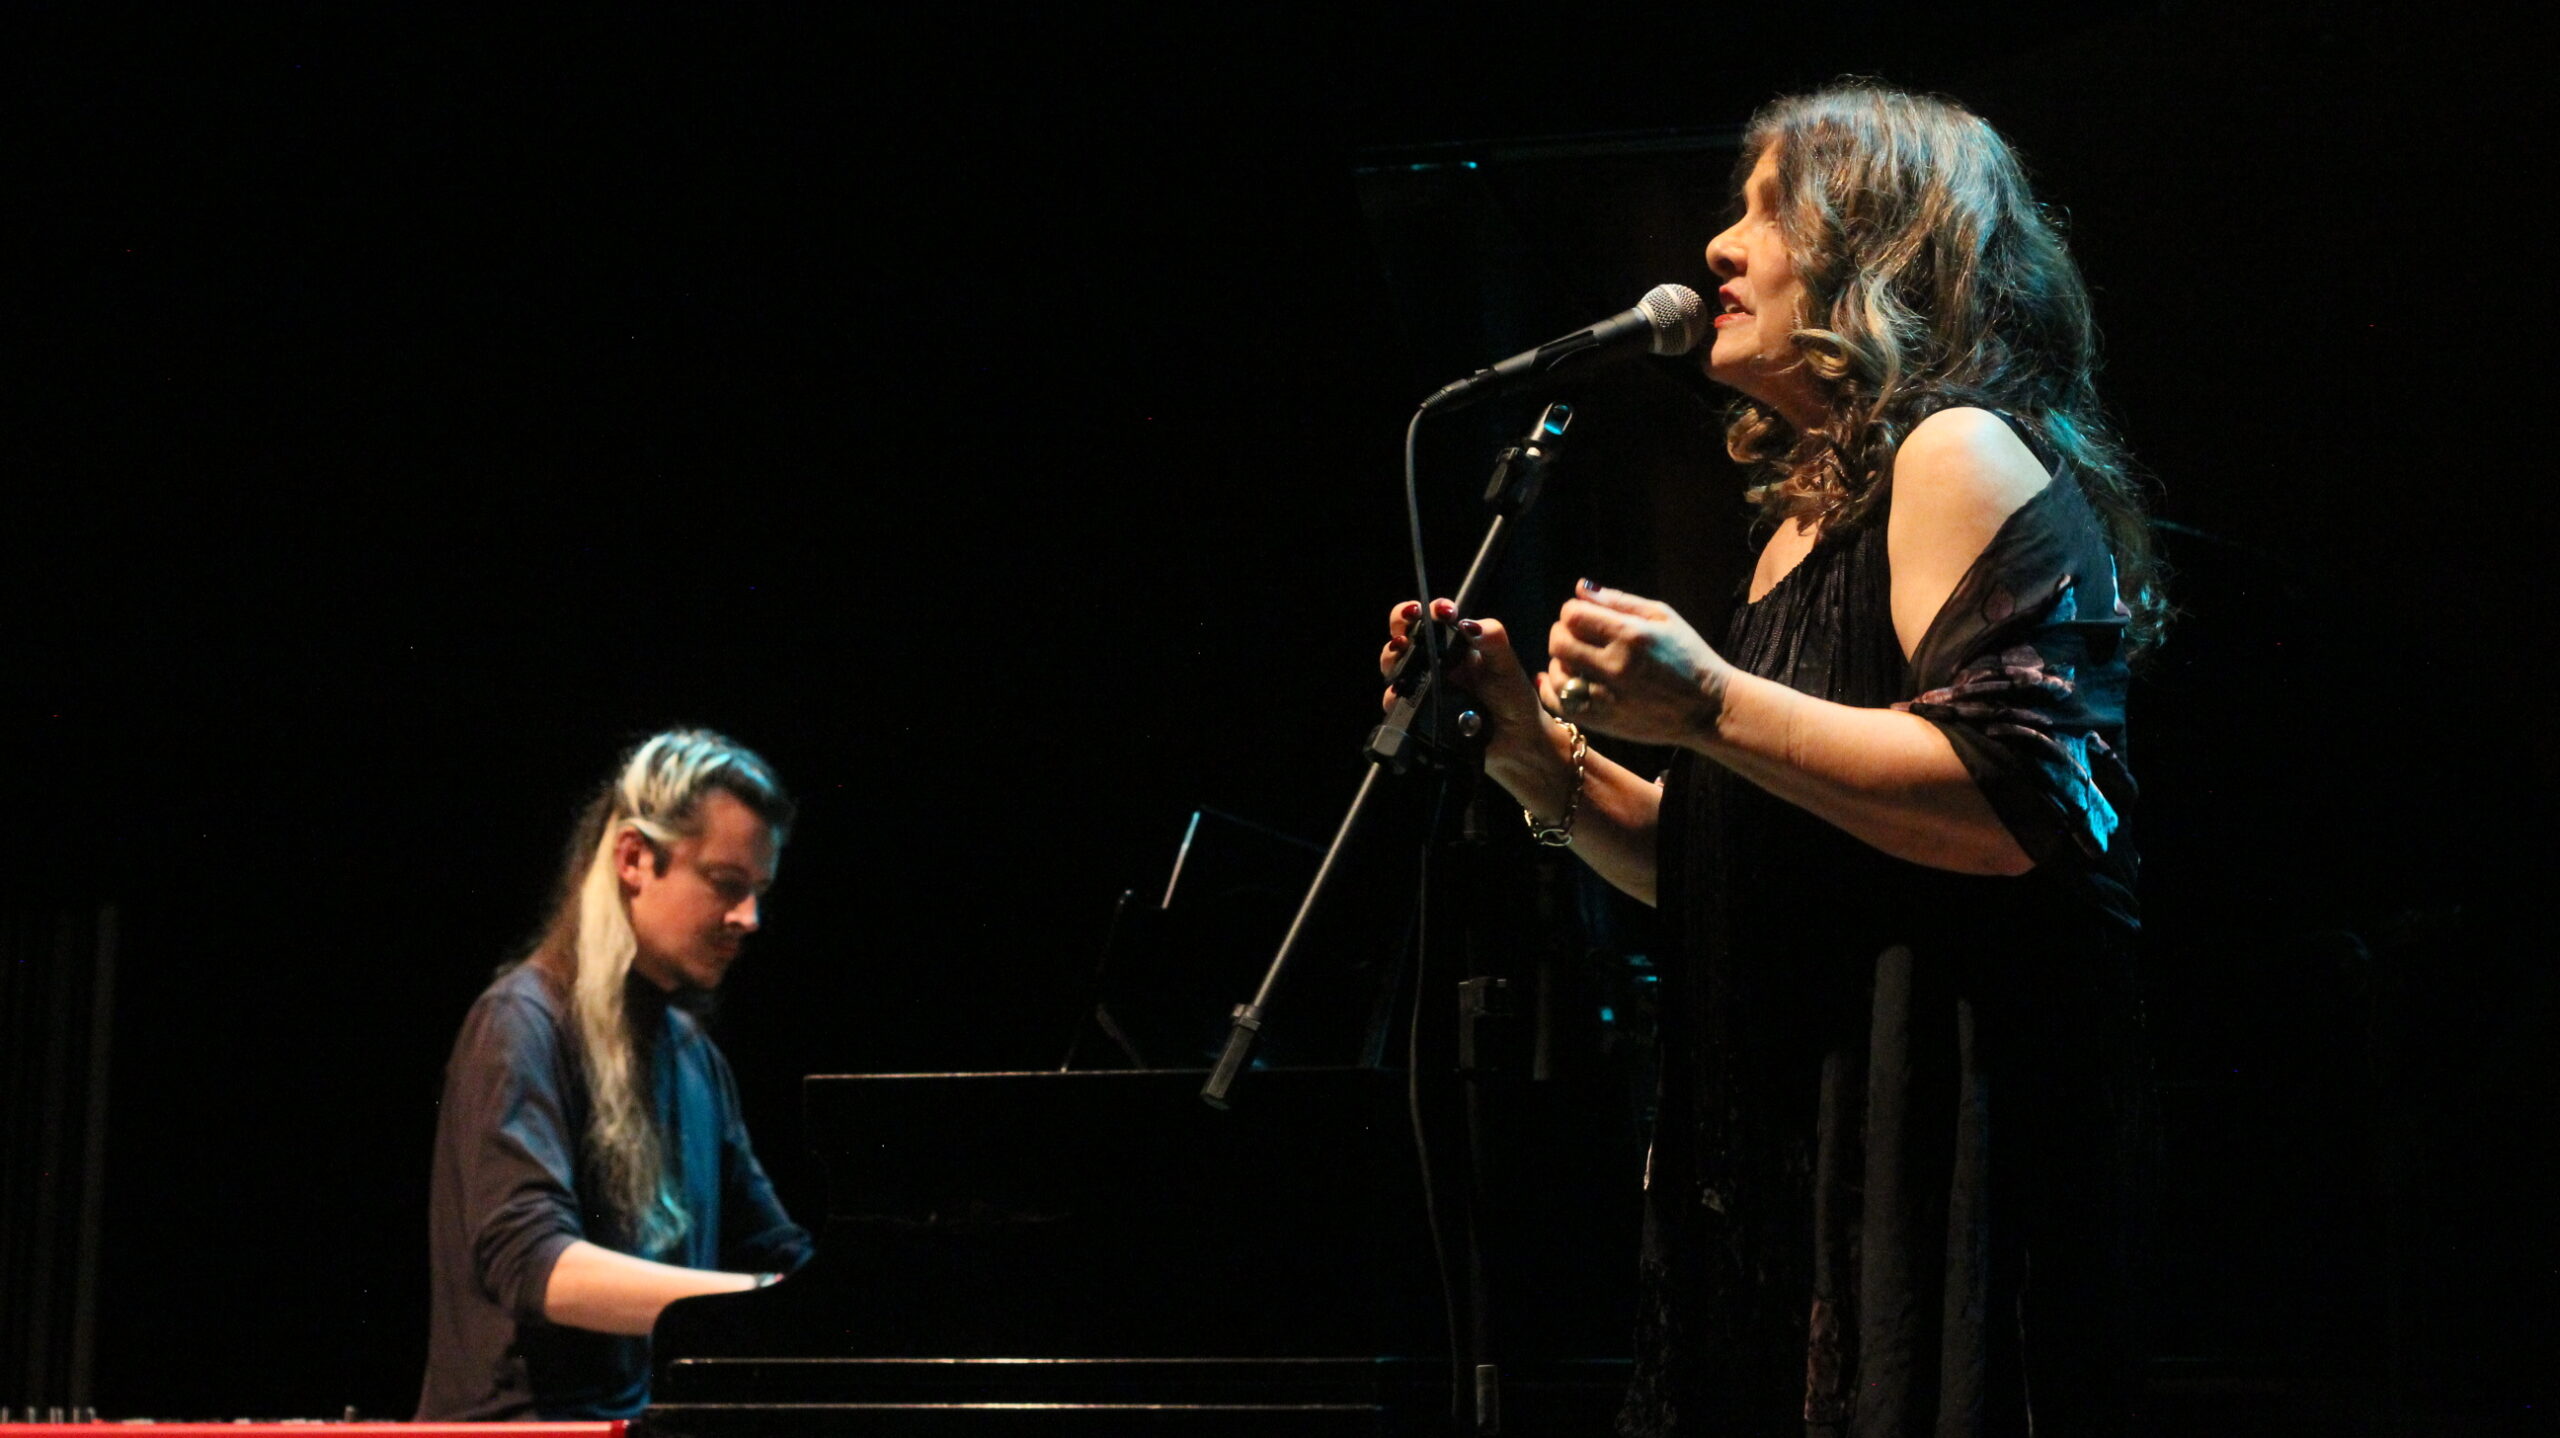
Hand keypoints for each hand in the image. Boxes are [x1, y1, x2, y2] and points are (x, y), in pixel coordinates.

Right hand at [1380, 598, 1547, 758]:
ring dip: (1392, 658)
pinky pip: (1395, 703)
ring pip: (1392, 666)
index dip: (1429, 608)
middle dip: (1400, 624)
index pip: (1432, 617)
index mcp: (1454, 644)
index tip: (1443, 611)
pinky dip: (1394, 697)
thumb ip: (1493, 639)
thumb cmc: (1512, 697)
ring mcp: (1422, 687)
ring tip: (1402, 653)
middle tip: (1410, 625)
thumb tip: (1468, 623)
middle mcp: (1434, 662)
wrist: (1514, 740)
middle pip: (1402, 635)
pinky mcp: (1415, 713)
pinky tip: (1402, 694)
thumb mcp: (1506, 664)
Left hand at [1541, 580, 1734, 746]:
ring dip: (1560, 661)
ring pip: (1556, 673)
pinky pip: (1559, 704)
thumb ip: (1619, 600)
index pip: (1572, 614)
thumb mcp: (1663, 617)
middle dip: (1562, 633)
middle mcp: (1615, 666)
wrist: (1709, 708)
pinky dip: (1552, 690)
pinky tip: (1563, 681)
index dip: (1572, 610)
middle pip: (1559, 642)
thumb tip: (1580, 588)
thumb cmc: (1688, 656)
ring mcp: (1607, 697)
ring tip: (1577, 659)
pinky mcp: (1603, 722)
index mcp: (1631, 635)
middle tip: (1576, 636)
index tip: (1585, 616)